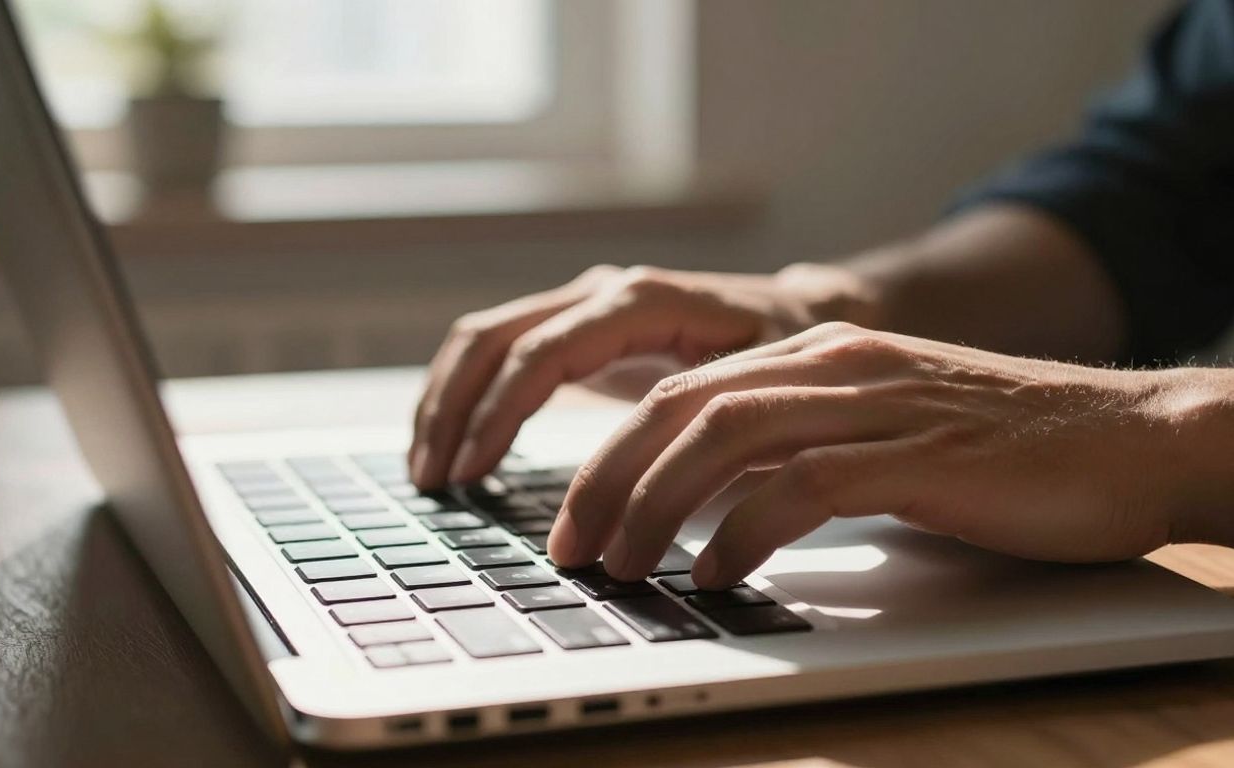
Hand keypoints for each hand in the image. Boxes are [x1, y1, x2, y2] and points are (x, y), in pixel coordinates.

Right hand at [409, 263, 877, 488]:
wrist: (803, 315)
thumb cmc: (789, 355)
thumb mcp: (762, 389)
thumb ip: (705, 427)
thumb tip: (656, 497)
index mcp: (641, 302)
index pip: (543, 352)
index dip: (498, 414)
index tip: (471, 472)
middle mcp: (602, 294)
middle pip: (493, 338)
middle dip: (452, 409)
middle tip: (432, 481)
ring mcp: (585, 307)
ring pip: (484, 340)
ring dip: (447, 401)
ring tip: (430, 471)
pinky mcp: (579, 330)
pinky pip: (502, 352)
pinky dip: (469, 396)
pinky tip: (459, 447)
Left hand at [548, 322, 1192, 586]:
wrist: (1131, 438)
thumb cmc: (1004, 450)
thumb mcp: (883, 429)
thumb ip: (804, 447)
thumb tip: (715, 507)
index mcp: (821, 354)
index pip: (684, 392)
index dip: (613, 453)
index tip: (576, 515)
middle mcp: (837, 366)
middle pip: (684, 408)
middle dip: (611, 479)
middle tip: (573, 546)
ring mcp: (878, 405)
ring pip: (727, 438)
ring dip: (658, 506)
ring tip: (625, 565)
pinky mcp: (919, 456)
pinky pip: (803, 487)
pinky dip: (744, 531)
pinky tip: (716, 573)